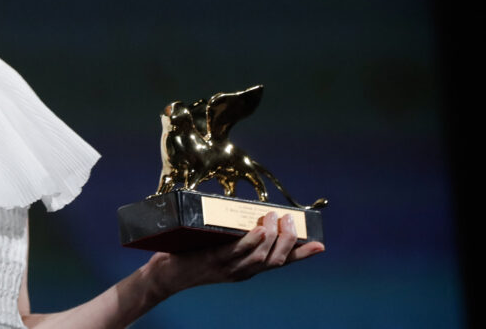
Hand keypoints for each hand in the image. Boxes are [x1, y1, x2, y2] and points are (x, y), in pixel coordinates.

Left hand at [148, 212, 324, 295]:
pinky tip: (259, 230)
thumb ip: (235, 235)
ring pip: (260, 257)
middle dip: (288, 240)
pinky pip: (237, 252)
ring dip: (272, 237)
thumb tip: (247, 210)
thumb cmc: (193, 257)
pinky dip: (252, 241)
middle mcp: (242, 272)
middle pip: (276, 260)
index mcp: (248, 269)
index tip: (319, 245)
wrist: (166, 275)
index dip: (301, 255)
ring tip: (275, 218)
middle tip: (291, 221)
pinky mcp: (213, 260)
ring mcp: (228, 268)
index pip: (280, 263)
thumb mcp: (220, 247)